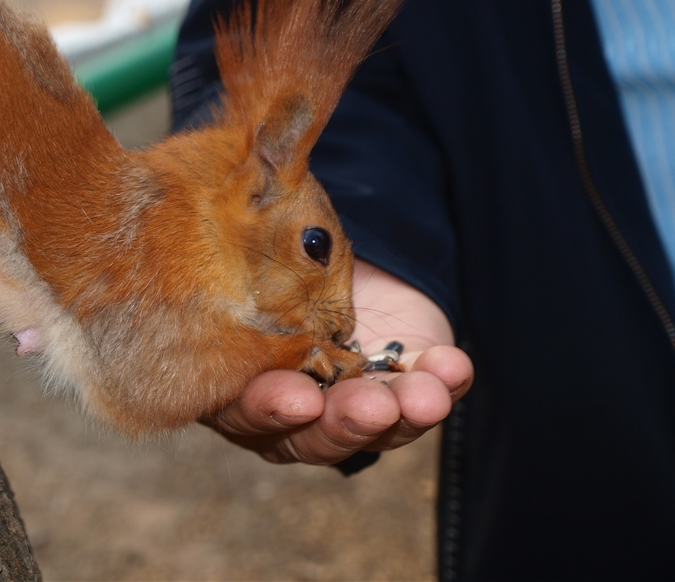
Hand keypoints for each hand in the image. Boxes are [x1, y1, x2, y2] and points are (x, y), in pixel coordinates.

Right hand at [201, 259, 472, 464]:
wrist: (333, 256)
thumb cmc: (271, 262)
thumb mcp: (253, 267)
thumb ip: (245, 274)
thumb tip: (223, 238)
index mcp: (237, 384)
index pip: (245, 411)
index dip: (269, 409)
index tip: (300, 398)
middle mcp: (291, 413)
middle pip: (312, 437)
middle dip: (345, 422)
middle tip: (372, 407)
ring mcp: (351, 410)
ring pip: (373, 431)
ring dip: (400, 415)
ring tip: (422, 396)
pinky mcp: (404, 394)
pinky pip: (424, 401)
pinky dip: (441, 384)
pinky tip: (451, 367)